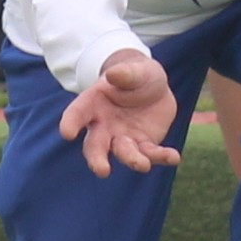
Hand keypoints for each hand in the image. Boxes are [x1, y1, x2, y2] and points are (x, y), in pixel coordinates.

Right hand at [57, 51, 182, 177]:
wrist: (154, 86)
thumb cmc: (137, 75)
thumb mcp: (135, 69)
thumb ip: (125, 73)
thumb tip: (113, 73)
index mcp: (92, 104)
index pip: (77, 114)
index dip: (71, 123)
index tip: (67, 132)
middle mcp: (104, 126)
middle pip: (95, 146)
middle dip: (97, 159)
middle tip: (102, 170)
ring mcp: (124, 138)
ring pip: (125, 153)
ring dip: (133, 160)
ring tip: (143, 165)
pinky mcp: (144, 144)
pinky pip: (152, 153)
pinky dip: (162, 157)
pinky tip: (174, 157)